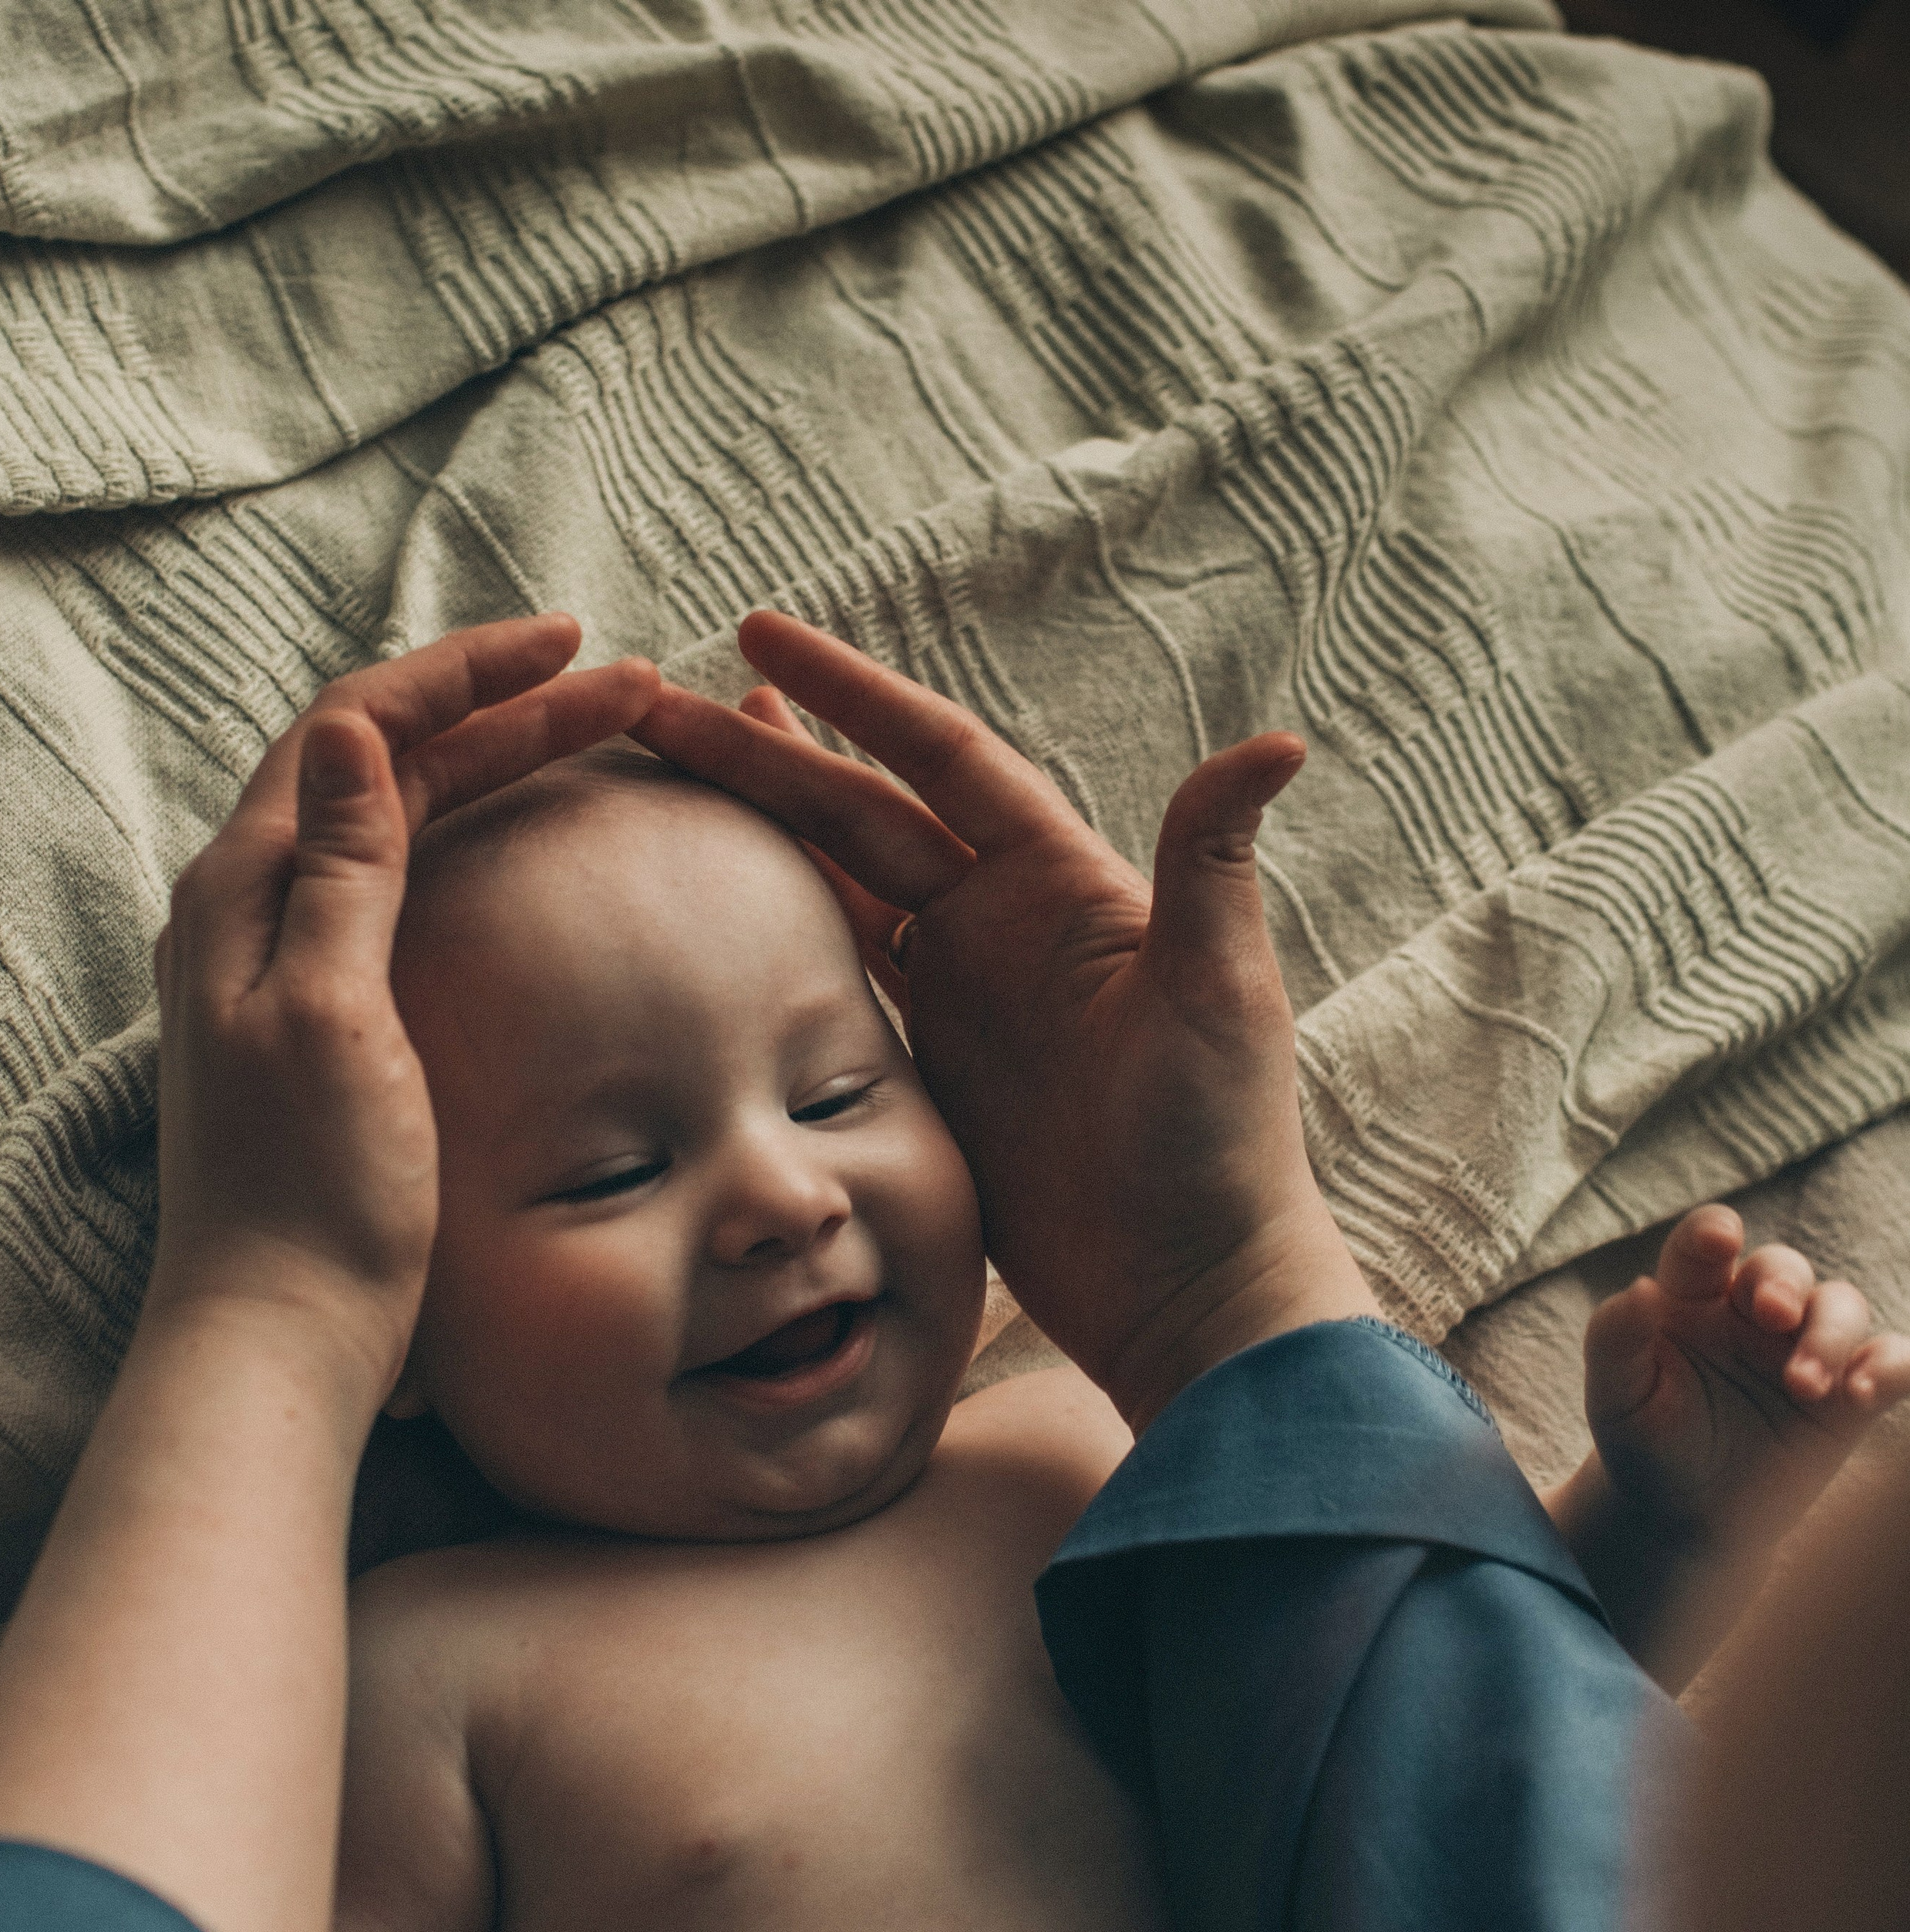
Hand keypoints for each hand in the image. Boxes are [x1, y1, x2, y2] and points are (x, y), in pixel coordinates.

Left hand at [152, 616, 658, 1398]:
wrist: (281, 1333)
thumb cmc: (310, 1195)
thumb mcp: (330, 1016)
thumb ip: (338, 869)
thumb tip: (350, 727)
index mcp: (246, 891)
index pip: (360, 729)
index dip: (467, 675)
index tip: (574, 646)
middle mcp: (253, 909)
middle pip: (386, 763)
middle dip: (505, 713)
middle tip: (626, 691)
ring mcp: (285, 962)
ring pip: (395, 817)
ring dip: (493, 767)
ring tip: (598, 741)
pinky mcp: (323, 1018)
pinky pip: (399, 886)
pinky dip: (471, 841)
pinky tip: (529, 847)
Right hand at [637, 613, 1375, 1427]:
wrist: (1190, 1290)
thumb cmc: (1220, 1145)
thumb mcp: (1216, 995)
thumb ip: (1211, 867)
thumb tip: (1280, 743)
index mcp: (1059, 886)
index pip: (936, 760)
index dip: (849, 698)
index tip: (759, 638)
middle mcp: (1003, 929)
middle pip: (860, 816)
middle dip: (762, 759)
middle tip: (654, 707)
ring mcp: (963, 1003)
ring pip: (840, 889)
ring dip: (762, 835)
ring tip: (670, 777)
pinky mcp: (932, 1078)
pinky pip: (837, 991)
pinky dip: (777, 944)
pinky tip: (713, 915)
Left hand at [1585, 1206, 1909, 1553]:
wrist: (1684, 1516)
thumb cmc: (1645, 1443)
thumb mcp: (1616, 1397)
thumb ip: (1616, 1338)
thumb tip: (1640, 1288)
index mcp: (1691, 1298)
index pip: (1703, 1246)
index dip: (1713, 1231)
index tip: (1720, 1239)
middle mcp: (1752, 1311)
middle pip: (1782, 1268)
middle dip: (1782, 1283)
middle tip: (1773, 1315)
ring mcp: (1805, 1347)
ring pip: (1840, 1306)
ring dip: (1829, 1335)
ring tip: (1804, 1387)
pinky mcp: (1849, 1394)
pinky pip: (1891, 1360)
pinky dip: (1892, 1365)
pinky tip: (1866, 1390)